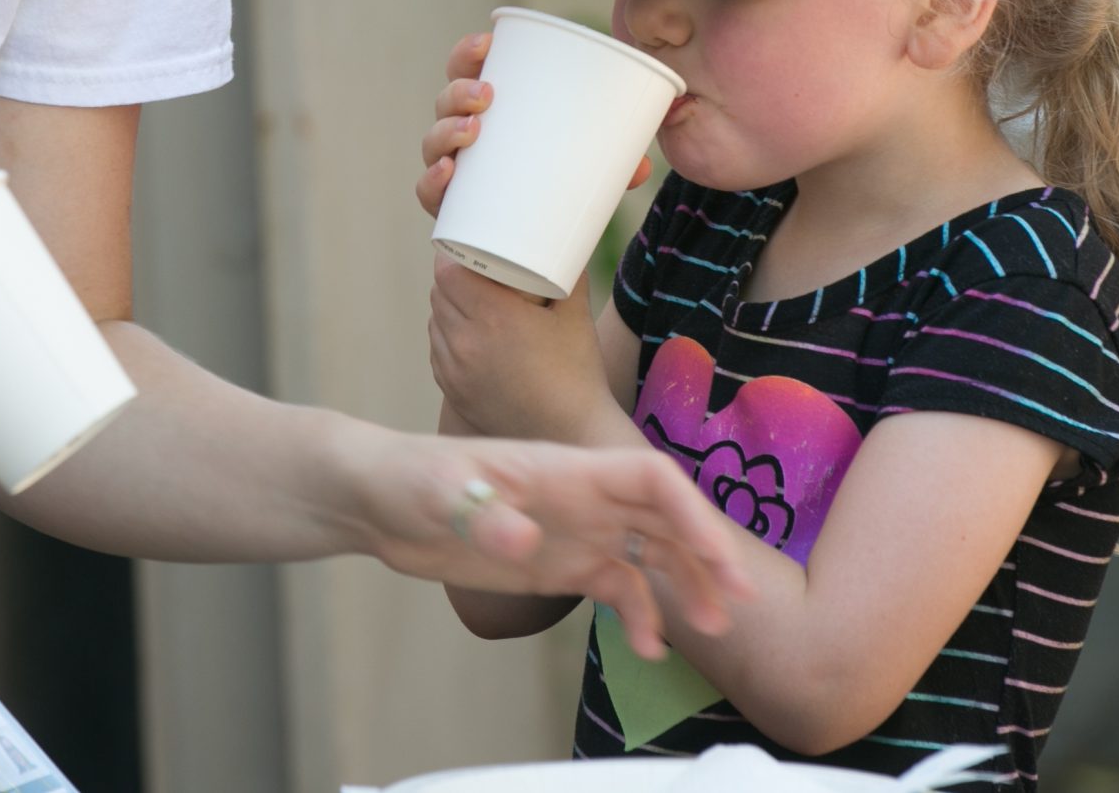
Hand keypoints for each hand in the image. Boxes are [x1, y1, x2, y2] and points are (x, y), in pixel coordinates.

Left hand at [354, 428, 752, 659]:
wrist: (378, 499)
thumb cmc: (406, 478)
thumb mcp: (437, 495)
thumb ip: (482, 516)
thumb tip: (526, 541)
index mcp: (565, 469)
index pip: (649, 479)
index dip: (691, 512)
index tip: (720, 555)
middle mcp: (583, 497)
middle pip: (666, 517)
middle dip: (707, 552)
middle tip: (741, 599)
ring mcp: (574, 529)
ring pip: (652, 553)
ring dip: (685, 586)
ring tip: (710, 630)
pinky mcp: (558, 562)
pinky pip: (616, 585)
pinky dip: (638, 614)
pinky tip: (646, 648)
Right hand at [416, 30, 651, 218]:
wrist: (523, 257)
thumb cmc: (546, 192)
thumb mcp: (579, 170)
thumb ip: (610, 165)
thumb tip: (645, 165)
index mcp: (487, 113)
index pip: (466, 73)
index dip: (467, 53)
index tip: (486, 42)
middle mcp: (460, 139)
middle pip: (444, 102)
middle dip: (459, 90)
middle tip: (488, 94)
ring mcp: (451, 173)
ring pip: (433, 143)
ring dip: (446, 129)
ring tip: (473, 129)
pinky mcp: (448, 211)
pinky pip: (429, 193)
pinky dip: (432, 181)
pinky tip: (446, 173)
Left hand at [429, 258, 616, 444]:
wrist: (570, 431)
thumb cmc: (578, 371)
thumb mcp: (575, 313)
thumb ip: (570, 274)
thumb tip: (567, 247)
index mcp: (493, 315)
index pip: (447, 273)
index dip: (452, 257)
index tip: (465, 251)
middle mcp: (466, 341)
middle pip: (439, 295)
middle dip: (452, 281)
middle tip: (473, 274)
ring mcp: (455, 370)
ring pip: (435, 324)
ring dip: (448, 310)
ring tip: (470, 306)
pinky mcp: (453, 392)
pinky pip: (439, 353)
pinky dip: (448, 340)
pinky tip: (468, 338)